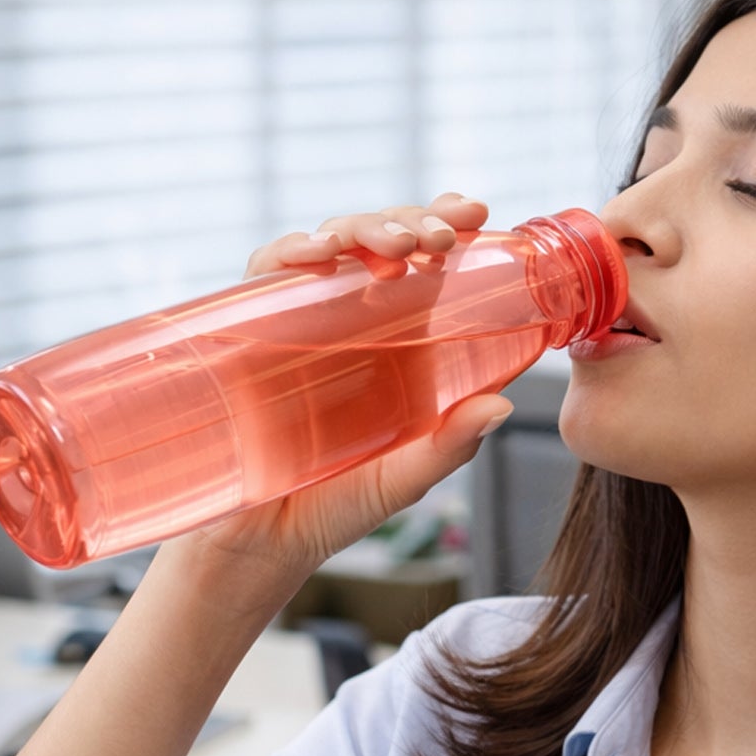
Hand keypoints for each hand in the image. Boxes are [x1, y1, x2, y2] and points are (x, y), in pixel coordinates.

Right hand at [159, 194, 510, 609]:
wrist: (257, 542)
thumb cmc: (335, 508)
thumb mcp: (402, 480)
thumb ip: (450, 447)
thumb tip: (502, 407)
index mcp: (405, 342)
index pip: (432, 265)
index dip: (451, 226)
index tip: (478, 214)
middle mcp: (357, 320)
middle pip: (386, 240)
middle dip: (414, 221)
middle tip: (440, 238)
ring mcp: (304, 319)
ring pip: (335, 243)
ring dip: (367, 229)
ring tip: (396, 248)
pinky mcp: (252, 329)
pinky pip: (269, 273)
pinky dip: (291, 251)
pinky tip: (316, 255)